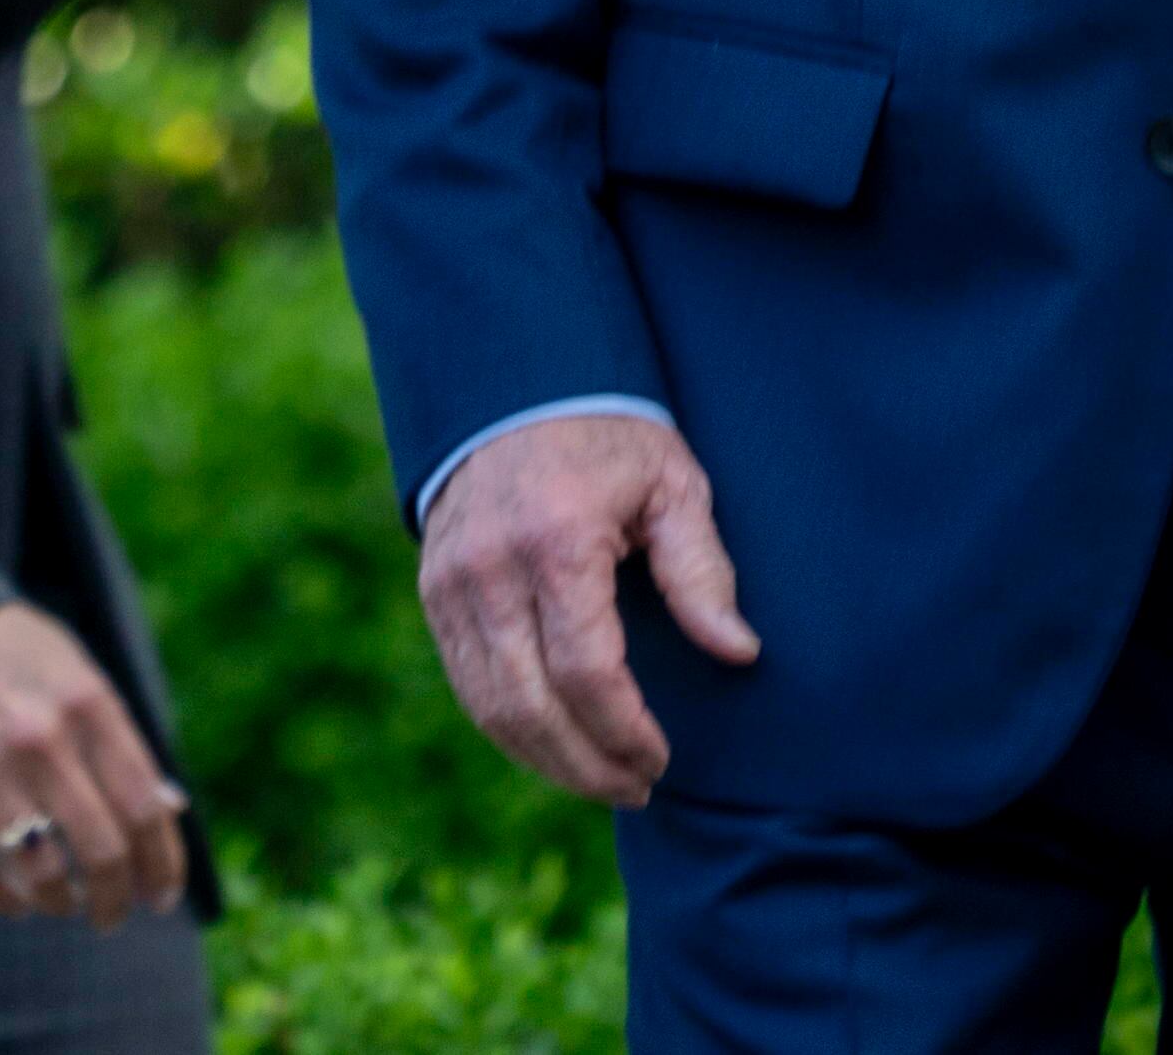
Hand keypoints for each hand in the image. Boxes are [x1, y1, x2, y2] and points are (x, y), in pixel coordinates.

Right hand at [0, 603, 188, 926]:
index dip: (162, 863)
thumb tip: (168, 809)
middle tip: (114, 916)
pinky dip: (6, 903)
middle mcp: (42, 737)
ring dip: (62, 904)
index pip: (145, 805)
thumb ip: (118, 740)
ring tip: (65, 905)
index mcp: (89, 702)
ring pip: (43, 874)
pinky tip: (18, 903)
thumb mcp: (75, 673)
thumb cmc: (8, 654)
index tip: (161, 895)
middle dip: (117, 900)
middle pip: (102, 850)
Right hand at [415, 412, 756, 807]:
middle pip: (530, 706)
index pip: (586, 673)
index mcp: (558, 540)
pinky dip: (509, 728)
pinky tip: (554, 745)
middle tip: (636, 789)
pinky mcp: (434, 591)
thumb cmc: (611, 437)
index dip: (625, 732)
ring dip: (546, 760)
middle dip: (586, 766)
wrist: (518, 382)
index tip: (662, 758)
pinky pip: (467, 683)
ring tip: (602, 780)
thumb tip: (738, 652)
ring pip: (490, 707)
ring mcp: (452, 581)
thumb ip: (702, 572)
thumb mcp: (672, 486)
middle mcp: (492, 567)